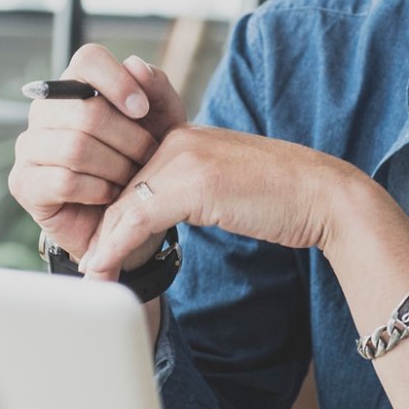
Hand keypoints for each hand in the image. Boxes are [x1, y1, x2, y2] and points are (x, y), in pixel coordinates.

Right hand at [7, 44, 185, 264]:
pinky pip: (64, 181)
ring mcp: (28, 147)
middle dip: (128, 138)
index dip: (118, 81)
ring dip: (116, 167)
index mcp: (74, 88)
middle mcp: (44, 112)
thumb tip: (134, 64)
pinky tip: (111, 196)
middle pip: (86, 110)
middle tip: (147, 156)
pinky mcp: (24, 184)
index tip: (142, 109)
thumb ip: (156, 88)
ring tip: (131, 178)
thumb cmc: (143, 163)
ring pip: (75, 148)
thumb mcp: (163, 124)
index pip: (88, 60)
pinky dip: (98, 190)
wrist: (130, 218)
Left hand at [81, 124, 353, 280]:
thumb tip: (148, 220)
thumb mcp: (220, 187)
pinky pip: (138, 219)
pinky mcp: (193, 182)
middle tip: (86, 266)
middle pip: (120, 188)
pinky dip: (117, 249)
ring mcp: (184, 156)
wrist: (321, 196)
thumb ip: (185, 190)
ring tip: (91, 274)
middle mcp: (177, 138)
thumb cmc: (279, 195)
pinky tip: (105, 270)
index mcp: (182, 134)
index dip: (110, 212)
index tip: (98, 246)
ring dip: (104, 246)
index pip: (129, 173)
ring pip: (124, 204)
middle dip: (102, 231)